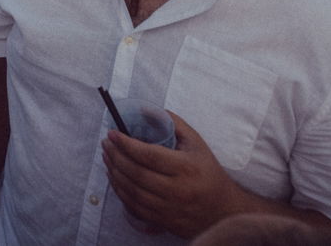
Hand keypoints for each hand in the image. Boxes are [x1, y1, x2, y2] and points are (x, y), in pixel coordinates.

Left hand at [101, 114, 243, 239]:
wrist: (223, 210)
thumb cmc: (208, 172)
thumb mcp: (196, 143)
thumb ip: (173, 123)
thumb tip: (146, 109)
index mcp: (186, 168)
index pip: (149, 155)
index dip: (127, 144)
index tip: (113, 133)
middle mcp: (177, 190)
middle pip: (137, 173)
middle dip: (116, 156)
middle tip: (106, 143)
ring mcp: (169, 208)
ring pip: (132, 191)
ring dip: (114, 173)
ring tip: (107, 157)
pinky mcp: (163, 220)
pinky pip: (134, 206)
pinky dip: (120, 191)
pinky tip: (115, 178)